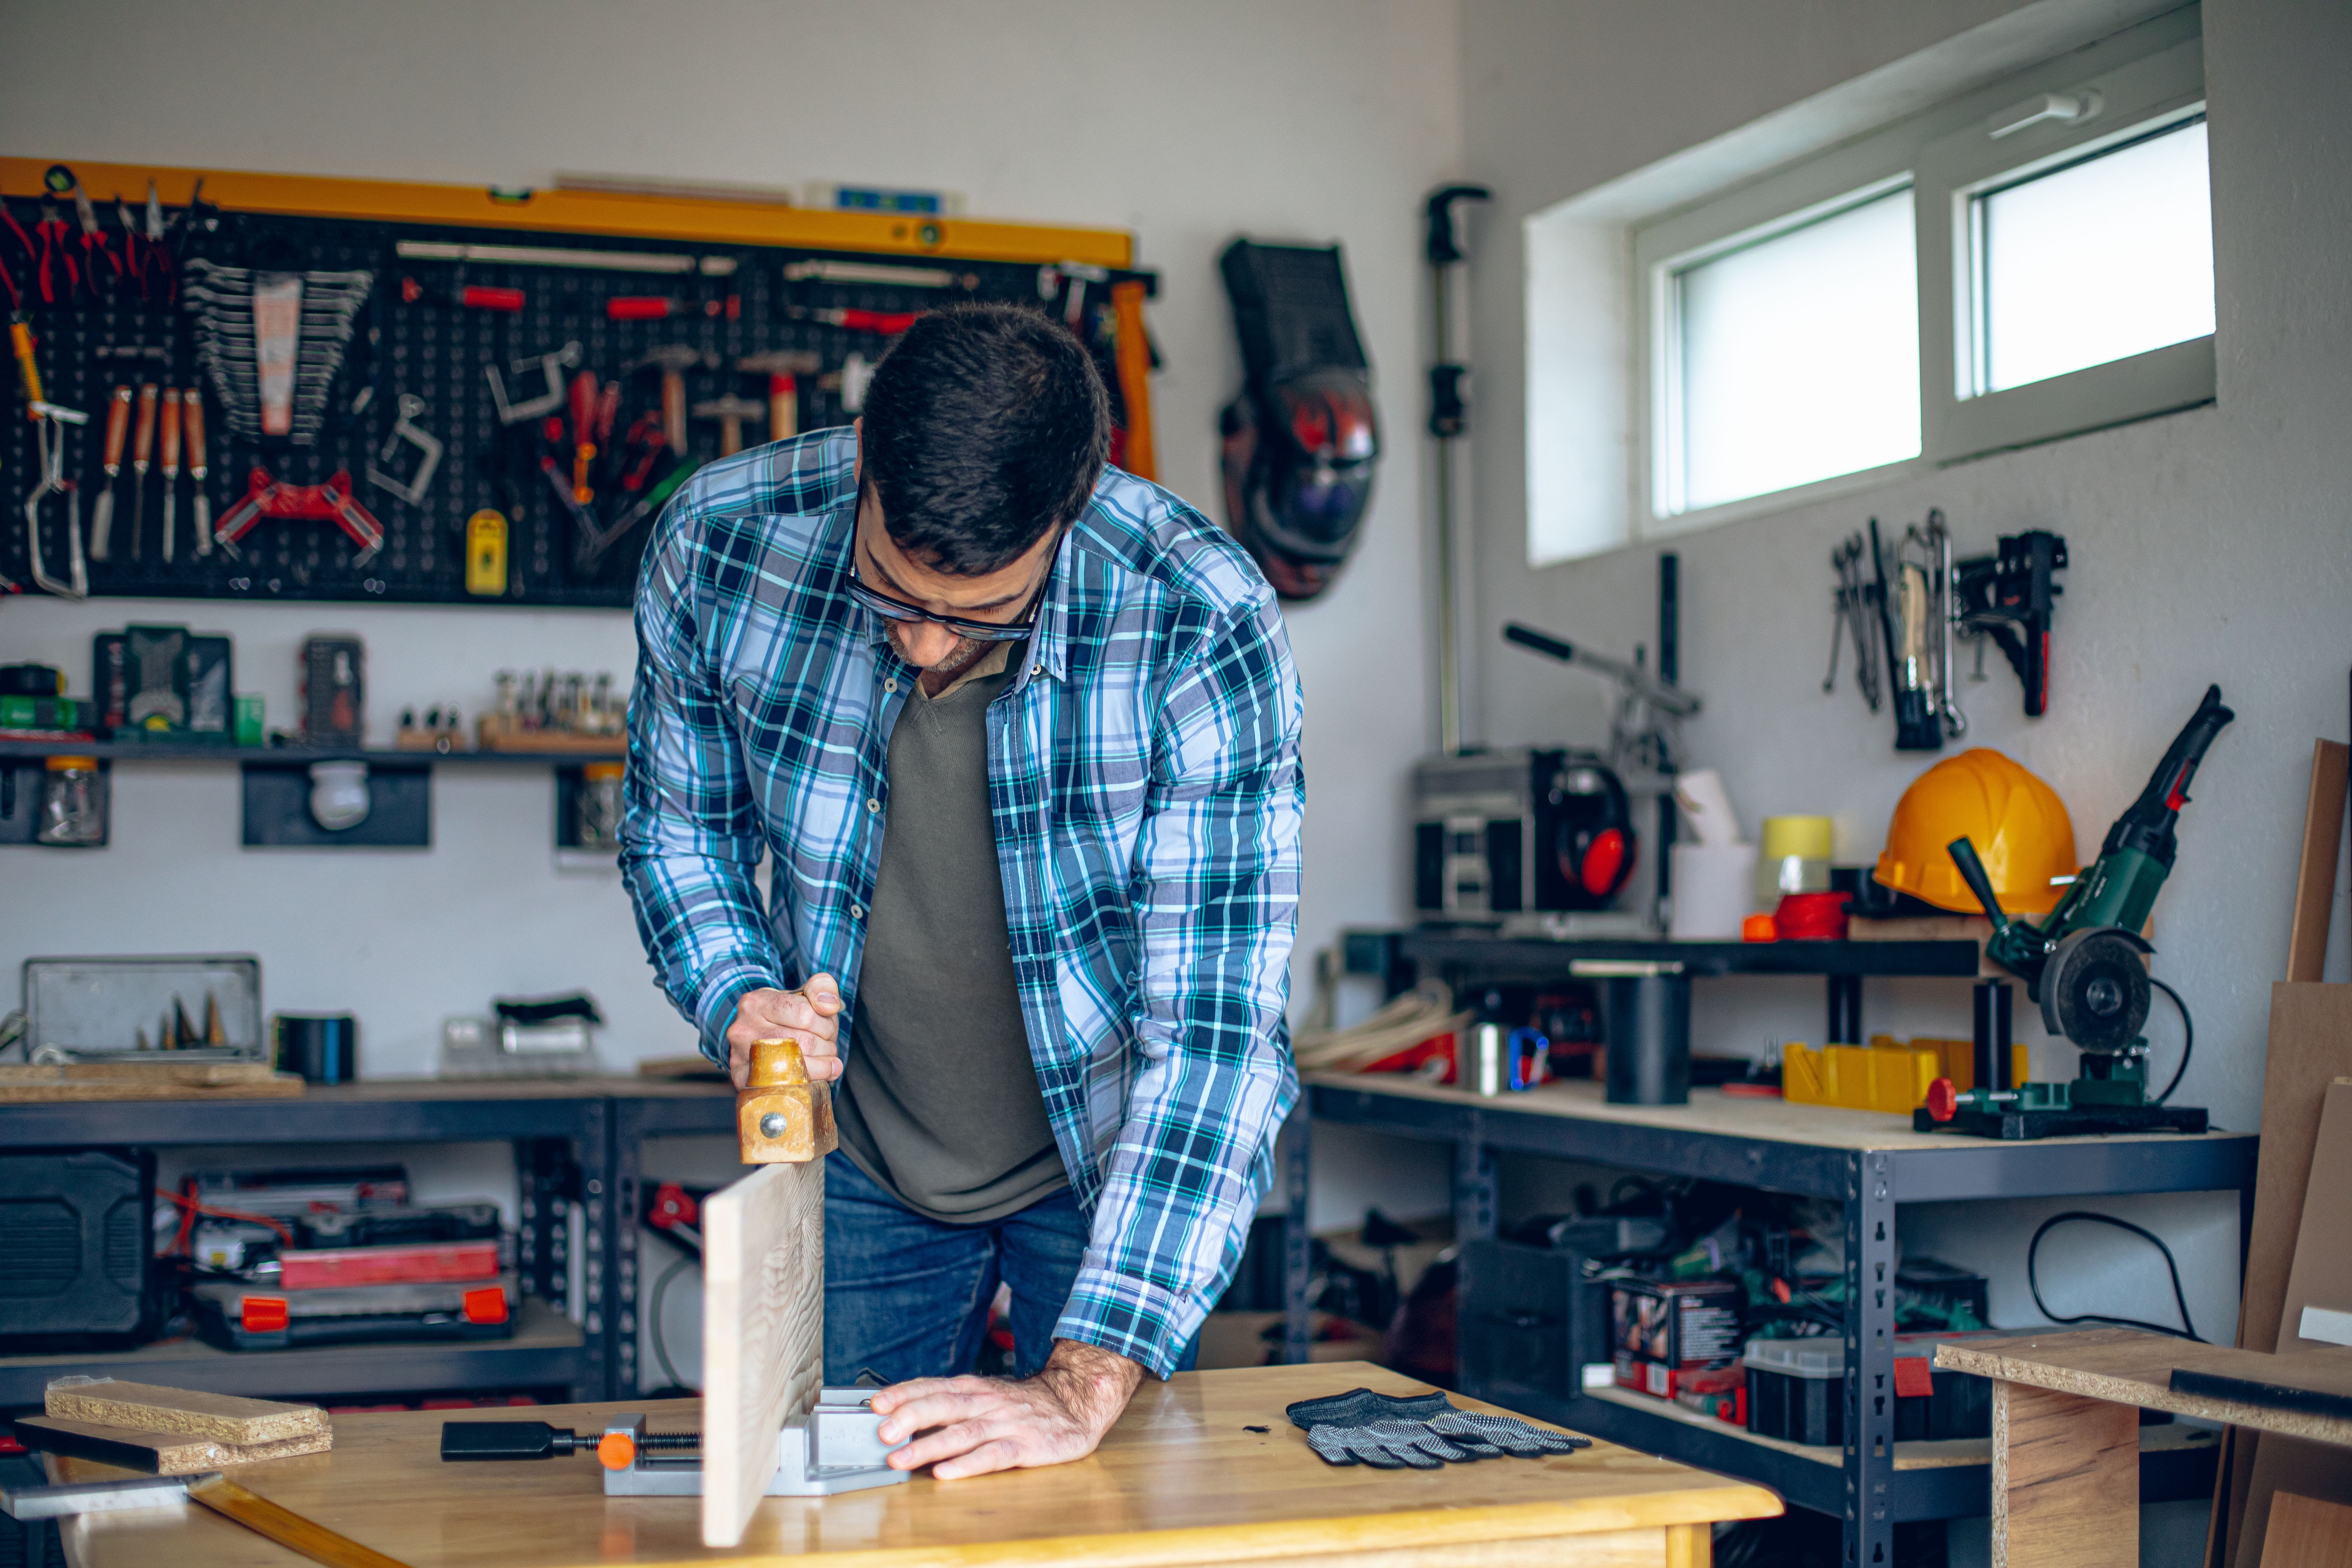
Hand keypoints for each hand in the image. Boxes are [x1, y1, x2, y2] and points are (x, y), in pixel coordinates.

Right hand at [725, 977, 842, 1089]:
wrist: (753, 1036)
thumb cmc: (783, 1015)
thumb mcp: (801, 993)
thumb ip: (822, 988)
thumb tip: (830, 1005)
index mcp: (756, 1002)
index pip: (805, 1015)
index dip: (826, 1025)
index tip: (828, 1029)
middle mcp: (743, 1030)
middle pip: (803, 1042)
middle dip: (827, 1046)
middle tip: (828, 1047)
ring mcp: (739, 1058)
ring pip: (795, 1067)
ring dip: (822, 1067)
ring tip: (826, 1062)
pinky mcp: (743, 1082)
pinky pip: (784, 1087)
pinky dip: (806, 1084)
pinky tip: (814, 1078)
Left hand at [869, 1339, 1144, 1479]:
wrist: (1077, 1403)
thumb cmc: (1023, 1404)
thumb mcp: (986, 1395)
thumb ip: (951, 1403)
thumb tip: (904, 1414)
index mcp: (974, 1388)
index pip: (933, 1387)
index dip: (903, 1394)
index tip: (875, 1403)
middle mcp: (987, 1402)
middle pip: (944, 1406)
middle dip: (910, 1417)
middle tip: (883, 1432)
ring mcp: (1006, 1424)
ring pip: (963, 1432)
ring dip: (929, 1445)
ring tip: (901, 1459)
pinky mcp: (1025, 1446)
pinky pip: (992, 1455)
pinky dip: (967, 1464)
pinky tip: (946, 1472)